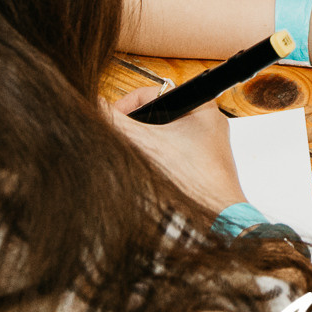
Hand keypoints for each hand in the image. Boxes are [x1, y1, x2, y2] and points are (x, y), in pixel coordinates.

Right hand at [112, 86, 246, 211]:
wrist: (218, 218)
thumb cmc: (191, 178)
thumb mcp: (146, 144)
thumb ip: (117, 122)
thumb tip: (93, 105)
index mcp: (200, 105)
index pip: (152, 93)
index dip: (126, 106)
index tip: (111, 123)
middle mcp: (206, 122)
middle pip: (156, 114)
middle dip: (135, 127)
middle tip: (119, 141)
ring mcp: (206, 145)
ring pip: (163, 135)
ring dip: (144, 144)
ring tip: (132, 157)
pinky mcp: (202, 165)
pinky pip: (172, 153)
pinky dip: (156, 158)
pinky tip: (148, 172)